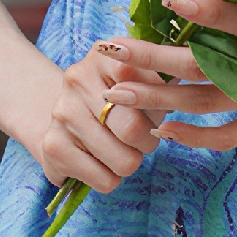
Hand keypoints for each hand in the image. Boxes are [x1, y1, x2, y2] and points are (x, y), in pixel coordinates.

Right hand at [37, 39, 164, 195]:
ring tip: (121, 149)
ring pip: (123, 161)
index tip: (156, 107)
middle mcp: (78, 78)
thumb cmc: (120, 100)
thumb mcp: (143, 81)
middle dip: (148, 142)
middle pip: (134, 129)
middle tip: (142, 137)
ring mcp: (62, 112)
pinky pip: (105, 181)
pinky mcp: (53, 147)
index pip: (141, 78)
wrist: (67, 116)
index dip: (158, 103)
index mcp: (105, 54)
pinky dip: (111, 178)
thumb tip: (184, 83)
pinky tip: (102, 162)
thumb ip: (164, 81)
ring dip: (131, 162)